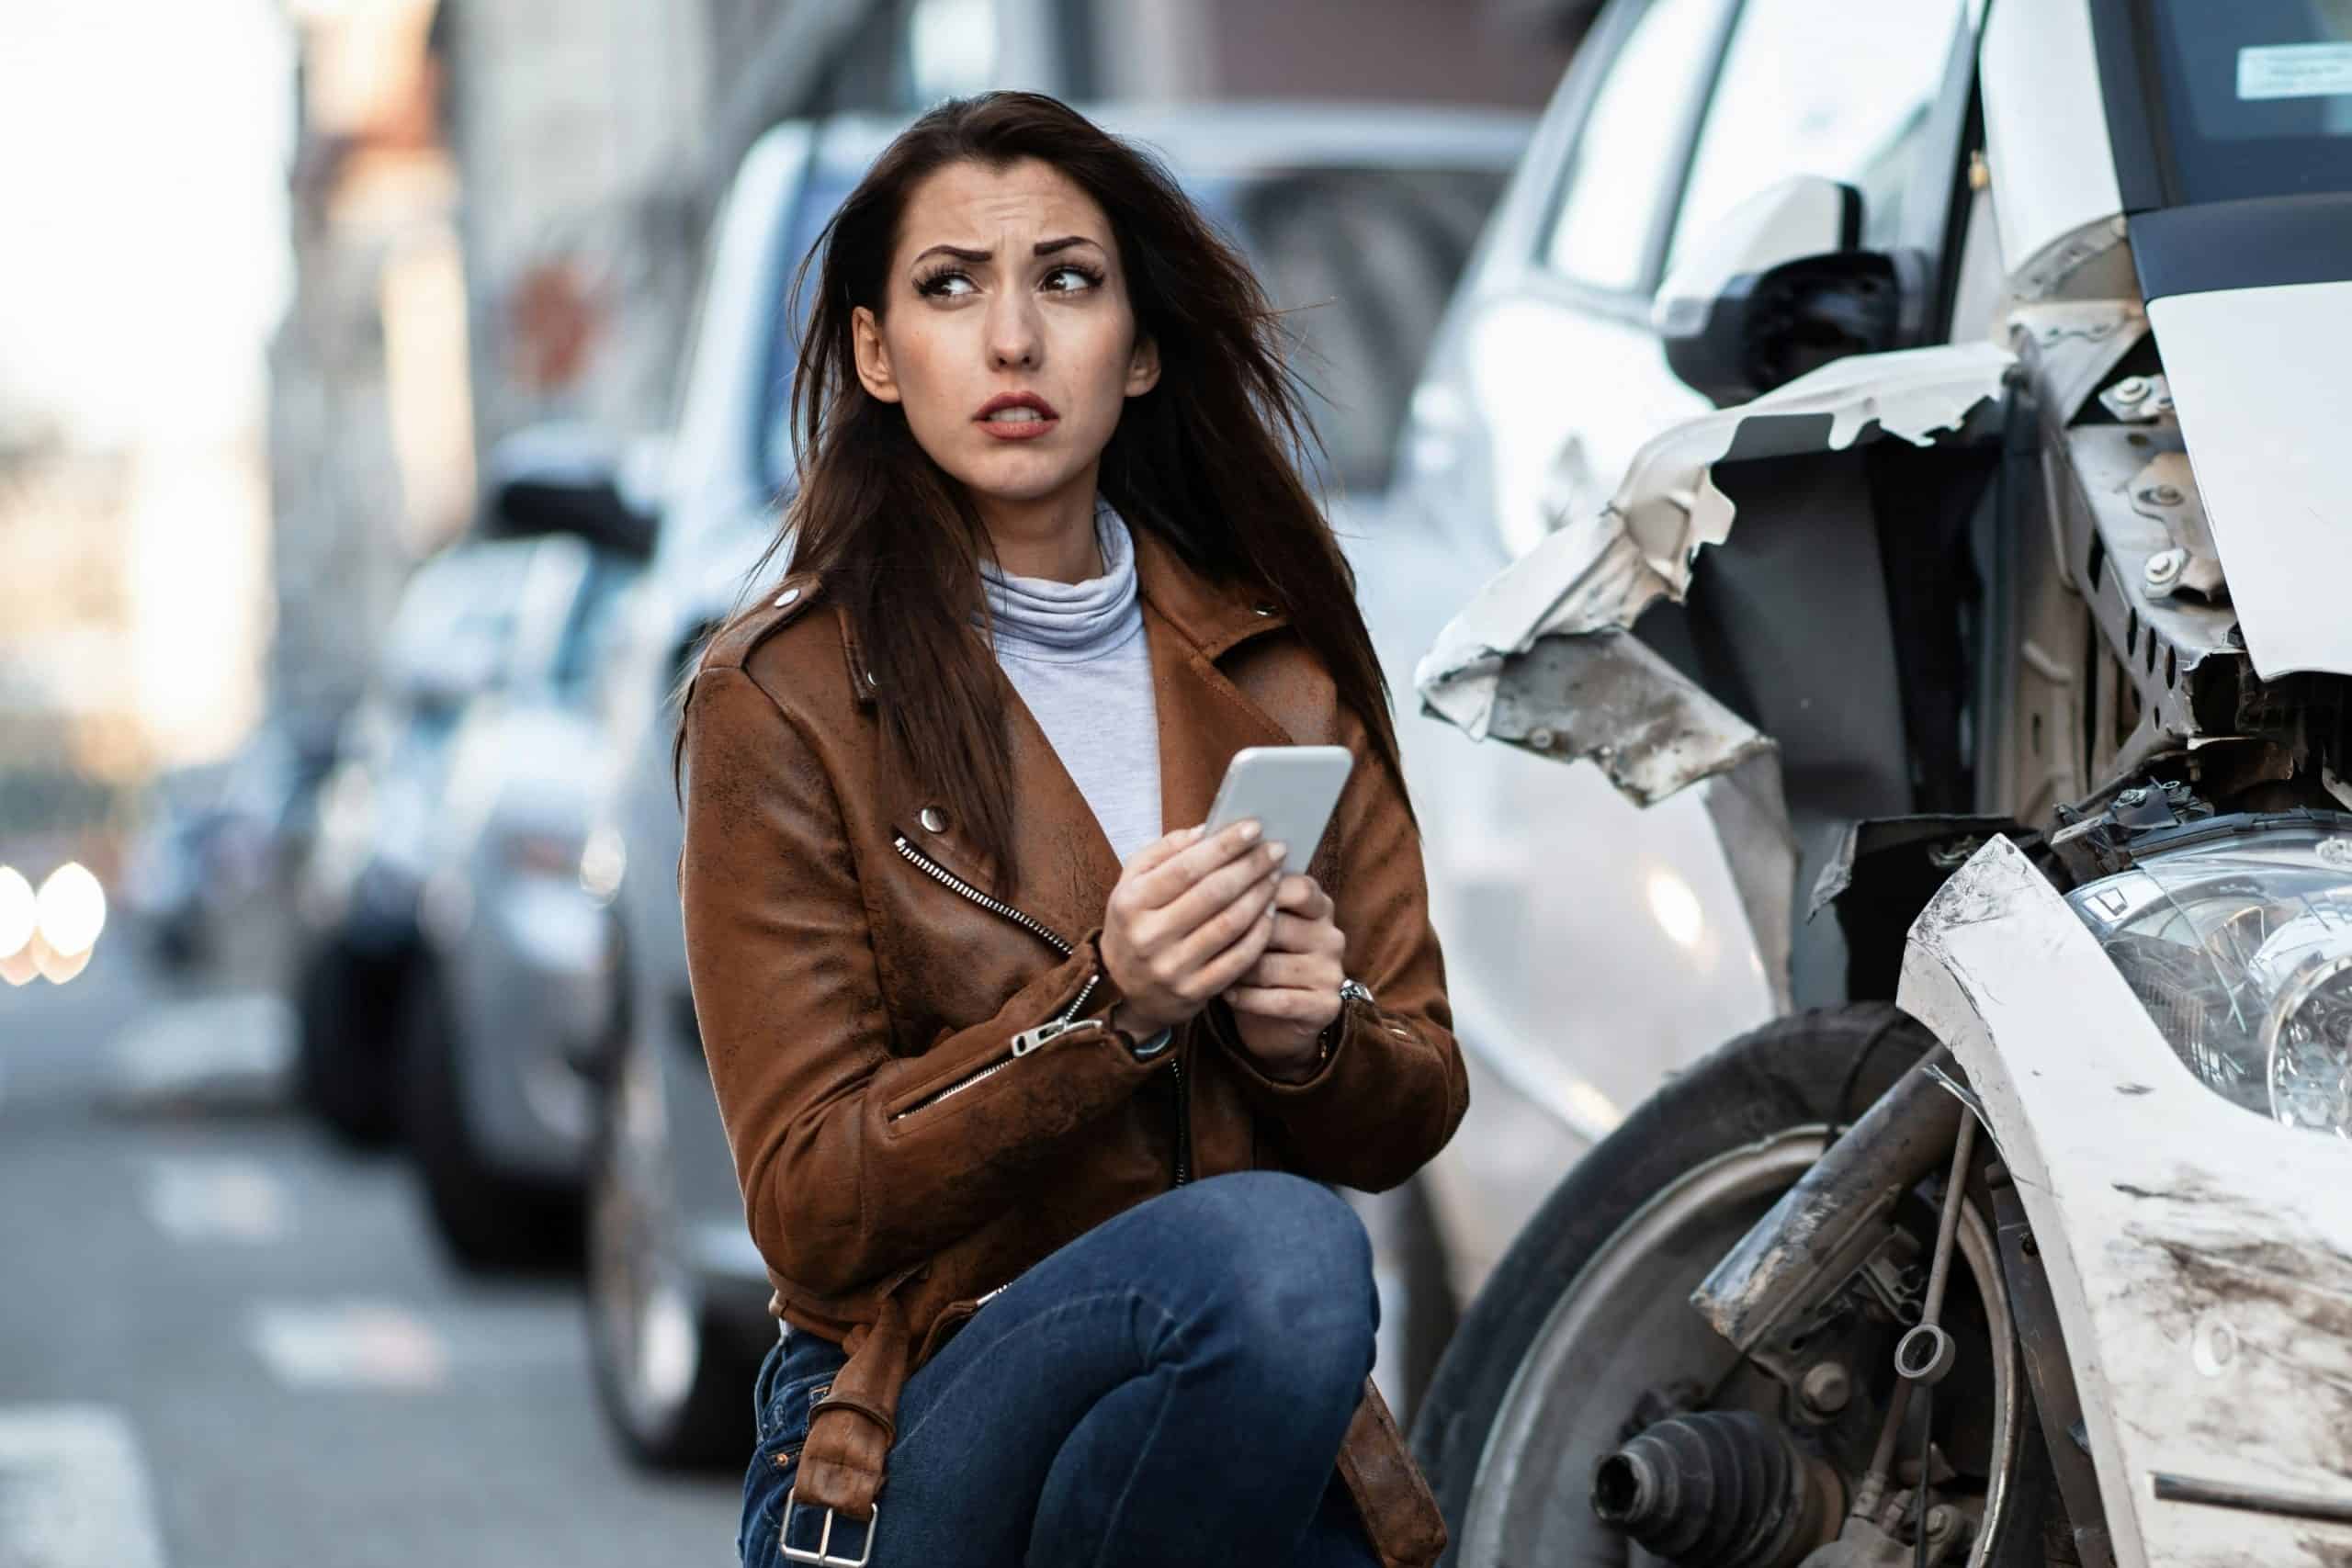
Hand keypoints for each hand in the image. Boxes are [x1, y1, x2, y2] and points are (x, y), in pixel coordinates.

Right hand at [1099, 819, 1288, 1037]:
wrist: (1123, 989)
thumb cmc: (1134, 923)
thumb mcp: (1132, 882)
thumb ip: (1164, 851)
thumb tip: (1206, 830)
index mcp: (1131, 902)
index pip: (1186, 867)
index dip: (1224, 846)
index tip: (1253, 828)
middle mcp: (1149, 936)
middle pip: (1213, 894)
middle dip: (1250, 867)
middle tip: (1276, 849)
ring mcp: (1173, 967)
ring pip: (1230, 925)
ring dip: (1260, 896)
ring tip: (1276, 876)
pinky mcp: (1194, 991)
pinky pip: (1238, 958)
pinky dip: (1260, 932)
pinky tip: (1271, 911)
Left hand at [1222, 874, 1344, 1080]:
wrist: (1276, 1021)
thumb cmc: (1259, 959)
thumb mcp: (1257, 924)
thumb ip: (1249, 896)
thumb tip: (1218, 865)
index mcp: (1319, 907)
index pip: (1298, 888)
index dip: (1259, 891)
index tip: (1225, 900)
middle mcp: (1331, 936)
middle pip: (1276, 927)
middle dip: (1236, 937)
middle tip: (1207, 943)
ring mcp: (1331, 972)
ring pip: (1269, 967)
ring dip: (1236, 971)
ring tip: (1216, 971)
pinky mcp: (1325, 1006)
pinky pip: (1277, 1000)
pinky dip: (1246, 999)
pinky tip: (1228, 995)